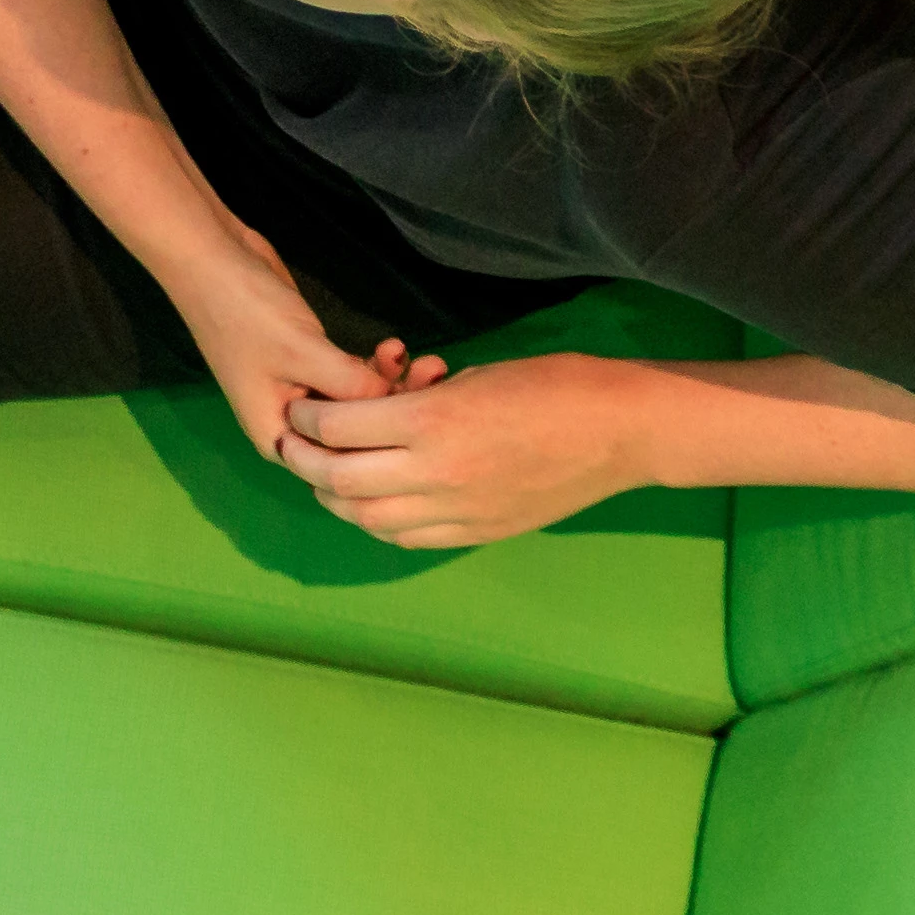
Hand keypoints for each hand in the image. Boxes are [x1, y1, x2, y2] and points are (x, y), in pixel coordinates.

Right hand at [180, 262, 417, 469]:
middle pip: (354, 433)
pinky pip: (352, 377)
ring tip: (423, 359)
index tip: (424, 424)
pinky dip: (375, 366)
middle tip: (431, 378)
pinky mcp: (311, 362)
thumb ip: (355, 389)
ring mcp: (300, 391)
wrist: (210, 257)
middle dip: (396, 409)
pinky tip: (393, 346)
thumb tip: (402, 407)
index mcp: (279, 436)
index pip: (341, 465)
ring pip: (357, 403)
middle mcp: (290, 422)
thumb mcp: (305, 355)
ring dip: (392, 383)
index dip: (384, 448)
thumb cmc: (247, 314)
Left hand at [275, 352, 628, 550]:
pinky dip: (376, 522)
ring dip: (335, 498)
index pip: (338, 428)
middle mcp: (436, 472)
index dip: (308, 418)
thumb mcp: (472, 376)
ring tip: (324, 476)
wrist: (620, 431)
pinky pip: (408, 538)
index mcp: (432, 420)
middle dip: (304, 461)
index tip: (299, 408)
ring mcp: (458, 511)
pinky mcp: (478, 534)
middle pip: (339, 479)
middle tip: (294, 445)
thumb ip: (415, 402)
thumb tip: (373, 415)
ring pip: (367, 518)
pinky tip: (371, 503)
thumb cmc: (551, 384)